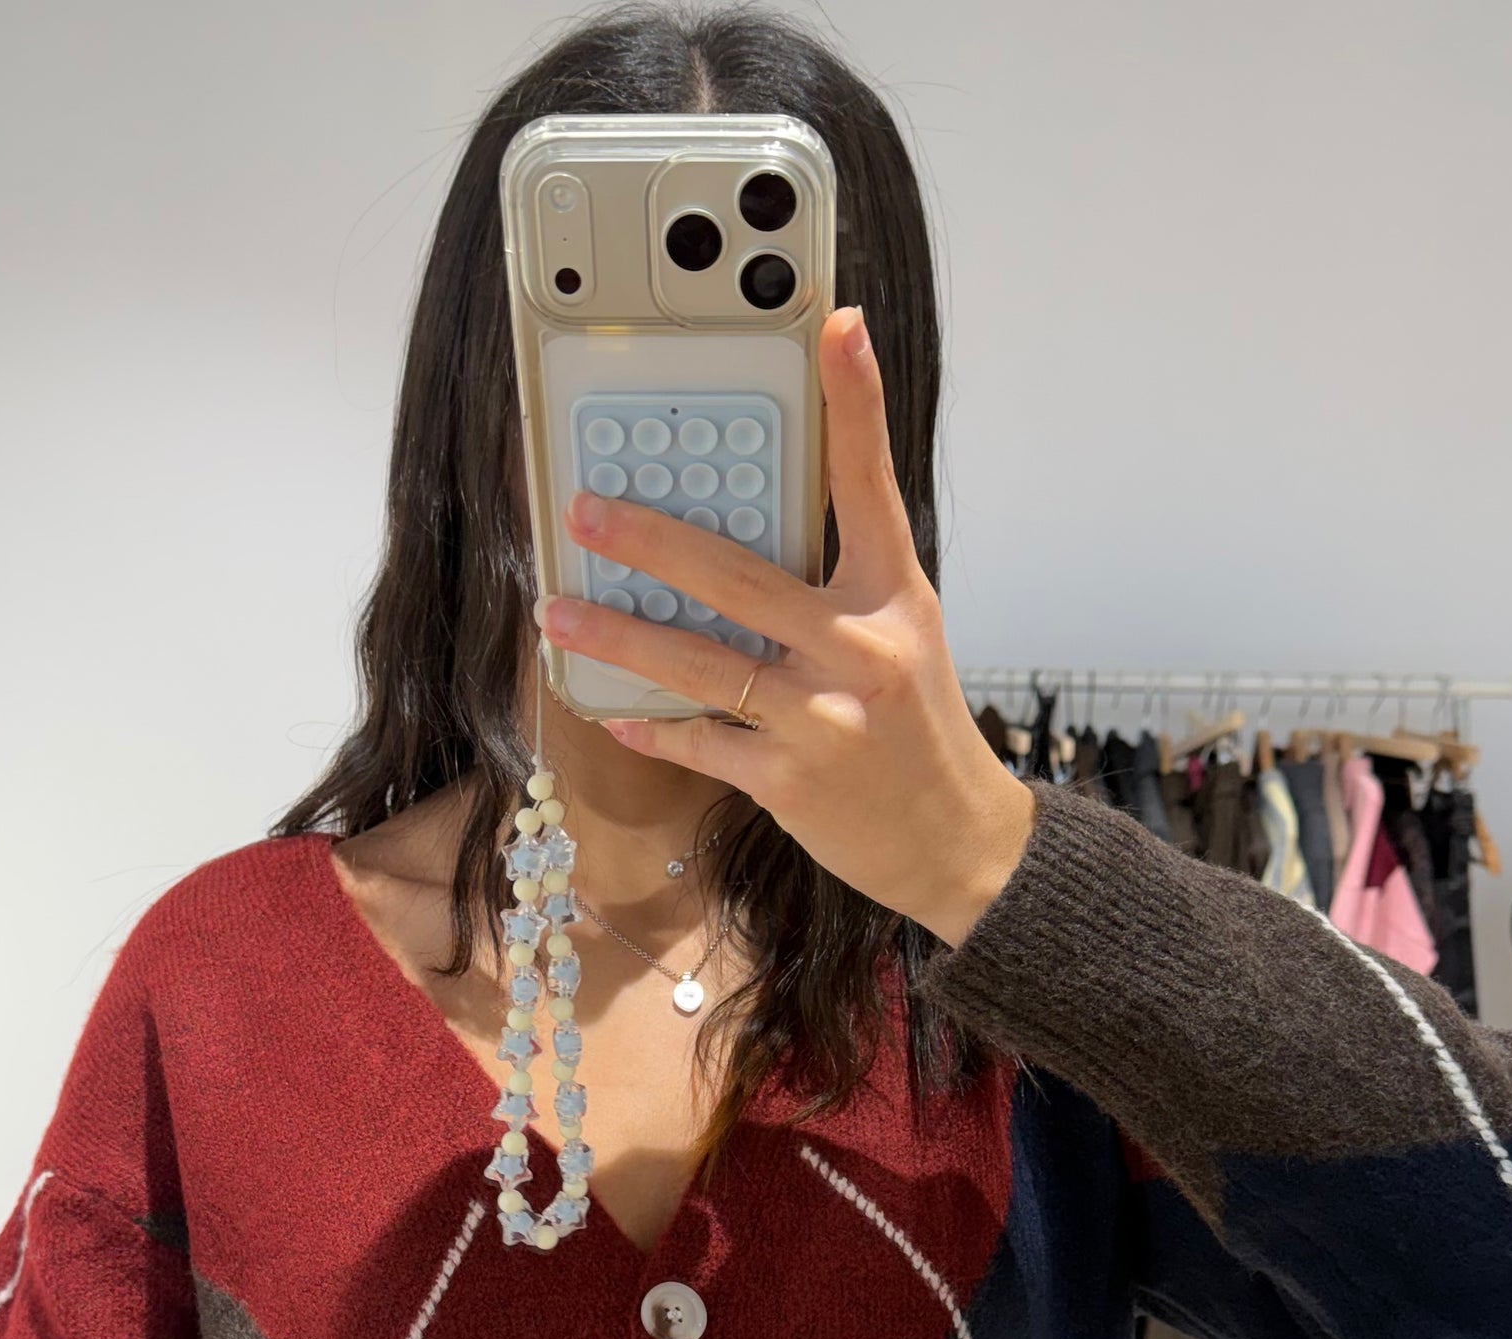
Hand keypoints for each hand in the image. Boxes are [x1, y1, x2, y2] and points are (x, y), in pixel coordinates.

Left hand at [534, 304, 1036, 951]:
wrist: (953, 840)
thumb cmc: (916, 728)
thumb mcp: (902, 636)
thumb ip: (837, 584)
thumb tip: (745, 540)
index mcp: (894, 596)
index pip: (871, 484)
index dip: (856, 402)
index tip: (837, 326)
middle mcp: (859, 648)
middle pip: (738, 577)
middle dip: (651, 541)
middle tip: (586, 509)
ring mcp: (820, 717)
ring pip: (700, 664)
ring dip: (619, 636)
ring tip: (558, 608)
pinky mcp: (789, 779)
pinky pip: (702, 743)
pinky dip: (655, 727)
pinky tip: (611, 711)